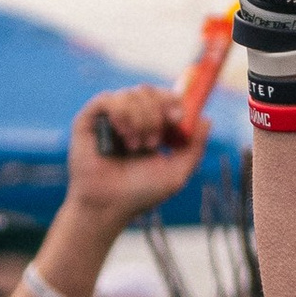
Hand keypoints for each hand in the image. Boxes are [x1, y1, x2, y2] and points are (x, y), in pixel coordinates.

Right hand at [62, 87, 196, 232]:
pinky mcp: (89, 119)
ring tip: (136, 147)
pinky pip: (109, 98)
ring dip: (140, 120)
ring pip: (131, 93)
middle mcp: (129, 118)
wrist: (109, 206)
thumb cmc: (141, 193)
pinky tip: (124, 137)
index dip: (173, 100)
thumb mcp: (177, 172)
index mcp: (150, 126)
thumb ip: (195, 147)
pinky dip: (122, 115)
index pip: (164, 97)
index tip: (178, 118)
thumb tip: (207, 119)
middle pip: (148, 90)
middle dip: (157, 114)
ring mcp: (109, 117)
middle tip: (154, 142)